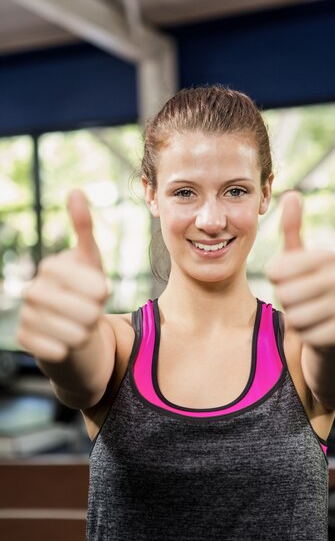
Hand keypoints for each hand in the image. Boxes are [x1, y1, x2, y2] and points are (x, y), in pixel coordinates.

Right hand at [16, 189, 107, 361]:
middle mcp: (32, 290)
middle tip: (94, 314)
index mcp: (51, 267)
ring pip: (66, 331)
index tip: (104, 292)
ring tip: (84, 329)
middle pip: (74, 308)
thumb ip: (84, 229)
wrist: (77, 332)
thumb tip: (75, 190)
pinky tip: (68, 346)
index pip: (80, 280)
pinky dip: (64, 349)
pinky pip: (50, 349)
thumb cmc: (86, 293)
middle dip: (91, 313)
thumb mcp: (92, 262)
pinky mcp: (24, 341)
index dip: (94, 288)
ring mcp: (26, 316)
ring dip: (82, 333)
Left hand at [265, 191, 334, 349]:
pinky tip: (315, 329)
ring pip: (296, 317)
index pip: (277, 270)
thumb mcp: (298, 259)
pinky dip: (306, 335)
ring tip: (306, 313)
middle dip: (285, 301)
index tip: (286, 280)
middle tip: (297, 300)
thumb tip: (292, 193)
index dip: (274, 279)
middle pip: (286, 295)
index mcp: (329, 257)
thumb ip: (292, 228)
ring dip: (294, 319)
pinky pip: (309, 336)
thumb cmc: (310, 287)